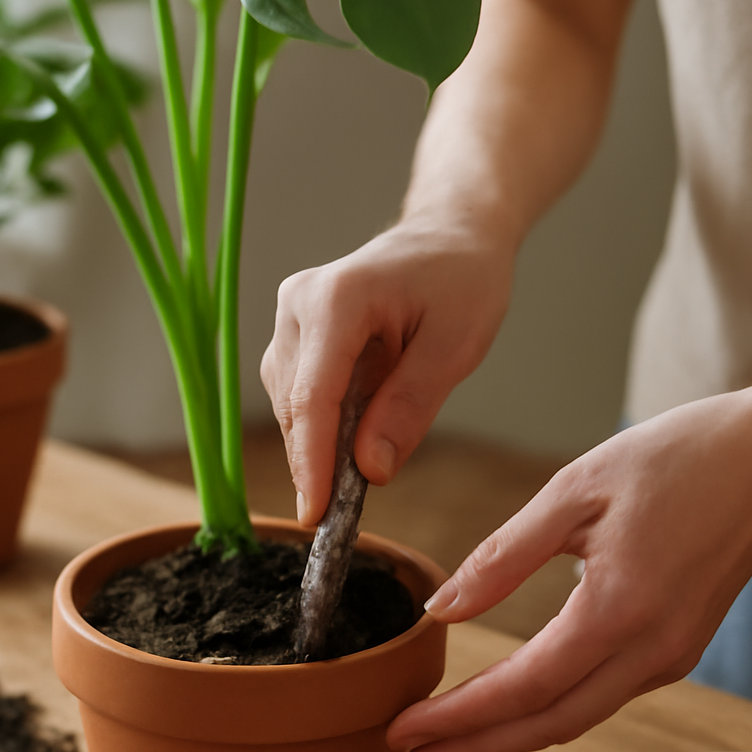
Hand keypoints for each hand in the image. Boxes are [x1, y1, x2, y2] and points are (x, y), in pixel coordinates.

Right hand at [260, 217, 512, 524]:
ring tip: (363, 466)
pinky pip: (298, 395)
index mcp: (337, 298)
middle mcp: (298, 303)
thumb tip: (370, 470)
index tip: (317, 514)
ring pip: (292, 405)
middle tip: (346, 514)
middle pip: (296, 405)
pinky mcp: (294, 334)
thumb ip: (409, 407)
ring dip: (320, 445)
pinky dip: (323, 427)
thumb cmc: (461, 281)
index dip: (312, 461)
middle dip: (317, 462)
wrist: (450, 237)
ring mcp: (290, 317)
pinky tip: (354, 438)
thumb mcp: (455, 347)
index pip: (313, 395)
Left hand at [388, 373, 751, 751]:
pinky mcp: (677, 648)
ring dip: (506, 734)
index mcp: (620, 609)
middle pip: (547, 724)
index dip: (458, 718)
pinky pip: (601, 694)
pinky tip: (508, 703)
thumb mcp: (577, 488)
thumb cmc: (682, 457)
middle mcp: (651, 649)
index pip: (523, 688)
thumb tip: (443, 607)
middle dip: (472, 748)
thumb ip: (504, 554)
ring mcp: (670, 655)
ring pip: (575, 716)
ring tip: (442, 740)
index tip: (401, 733)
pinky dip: (546, 708)